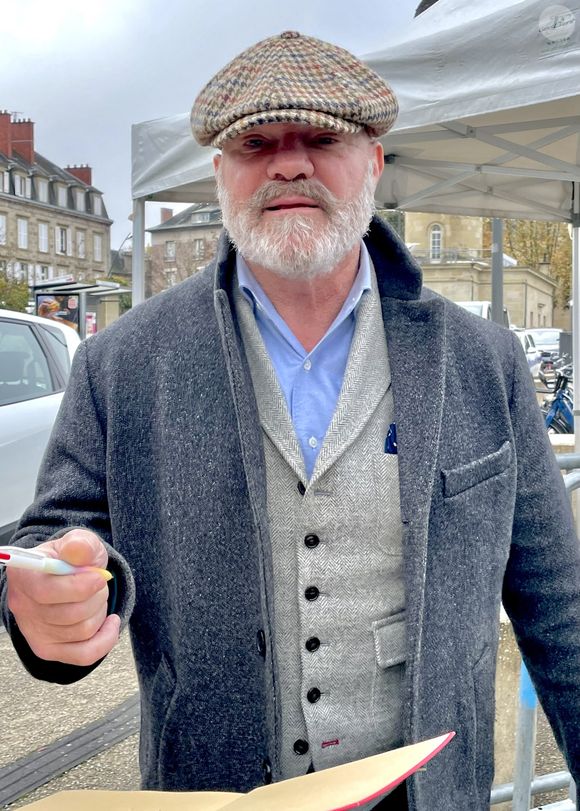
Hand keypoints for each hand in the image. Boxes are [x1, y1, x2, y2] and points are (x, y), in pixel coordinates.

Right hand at [6, 529, 119, 665]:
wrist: (69, 576)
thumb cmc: (73, 559)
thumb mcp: (80, 542)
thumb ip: (81, 544)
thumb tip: (77, 550)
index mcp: (24, 575)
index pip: (47, 591)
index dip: (80, 586)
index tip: (99, 577)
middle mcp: (23, 606)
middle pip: (70, 614)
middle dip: (96, 596)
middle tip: (99, 582)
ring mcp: (33, 631)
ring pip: (81, 631)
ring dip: (99, 611)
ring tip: (96, 597)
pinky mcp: (47, 649)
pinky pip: (83, 655)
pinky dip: (105, 640)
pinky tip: (110, 623)